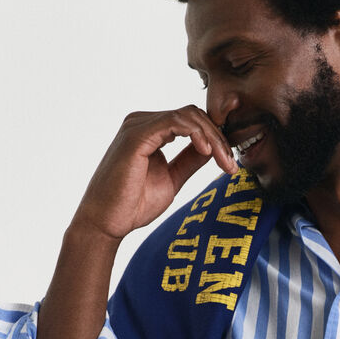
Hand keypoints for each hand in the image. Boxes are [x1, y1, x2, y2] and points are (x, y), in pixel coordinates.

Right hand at [72, 105, 236, 241]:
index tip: (231, 163)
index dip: (215, 138)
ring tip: (224, 162)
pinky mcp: (136, 135)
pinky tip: (207, 152)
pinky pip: (175, 122)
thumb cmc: (133, 204)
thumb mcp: (172, 179)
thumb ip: (189, 161)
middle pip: (193, 115)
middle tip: (232, 165)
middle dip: (218, 138)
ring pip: (188, 116)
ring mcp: (138, 126)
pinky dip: (196, 134)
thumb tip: (212, 148)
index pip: (191, 121)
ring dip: (212, 138)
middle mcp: (142, 122)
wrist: (107, 223)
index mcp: (150, 131)